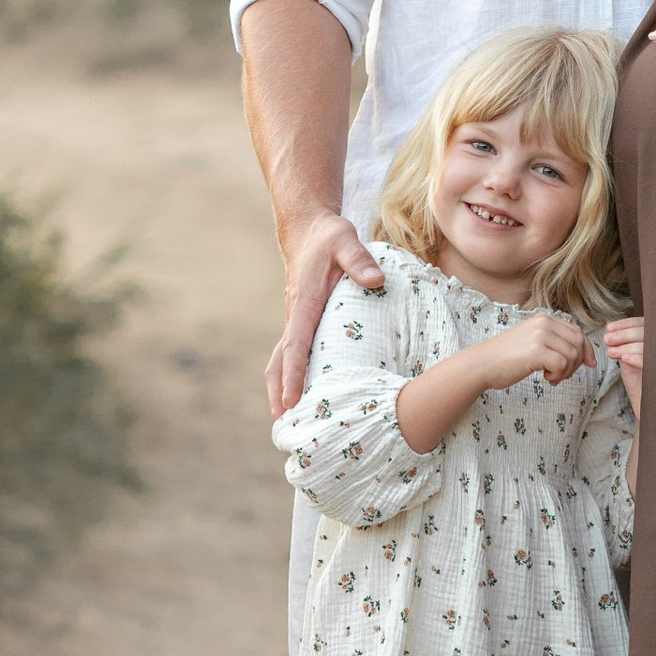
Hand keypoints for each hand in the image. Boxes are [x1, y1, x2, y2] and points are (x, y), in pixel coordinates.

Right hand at [267, 207, 382, 416]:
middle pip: (279, 361)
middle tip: (282, 424)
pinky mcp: (302, 322)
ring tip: (286, 419)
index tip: (292, 399)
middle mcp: (295, 316)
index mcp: (304, 302)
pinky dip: (291, 375)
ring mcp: (296, 321)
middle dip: (279, 392)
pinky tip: (302, 394)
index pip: (295, 344)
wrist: (308, 231)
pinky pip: (291, 353)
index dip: (293, 373)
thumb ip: (360, 260)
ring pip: (281, 360)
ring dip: (280, 388)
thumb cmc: (329, 238)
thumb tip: (376, 280)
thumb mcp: (345, 241)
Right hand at [481, 310, 592, 394]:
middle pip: (579, 342)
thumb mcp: (533, 341)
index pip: (577, 332)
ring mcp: (540, 336)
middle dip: (577, 362)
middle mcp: (544, 323)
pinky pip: (562, 364)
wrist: (483, 364)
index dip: (587, 349)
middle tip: (562, 374)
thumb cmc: (506, 357)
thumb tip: (583, 355)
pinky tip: (546, 378)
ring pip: (572, 355)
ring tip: (551, 377)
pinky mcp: (536, 351)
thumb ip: (554, 342)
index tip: (589, 364)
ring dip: (566, 371)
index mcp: (544, 319)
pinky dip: (558, 375)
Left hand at [603, 316, 643, 414]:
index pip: (645, 323)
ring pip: (649, 346)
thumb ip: (624, 343)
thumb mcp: (630, 358)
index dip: (626, 324)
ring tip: (610, 352)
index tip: (609, 328)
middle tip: (607, 339)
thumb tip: (610, 328)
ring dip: (626, 346)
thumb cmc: (640, 382)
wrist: (649, 408)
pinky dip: (637, 358)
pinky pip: (653, 363)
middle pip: (647, 332)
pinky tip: (623, 359)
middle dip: (623, 334)